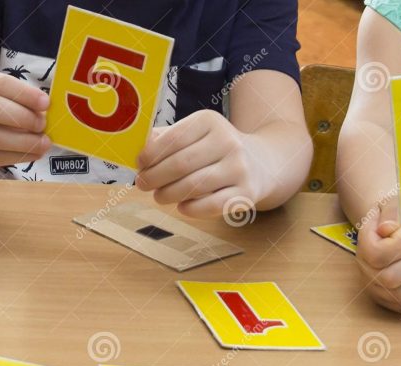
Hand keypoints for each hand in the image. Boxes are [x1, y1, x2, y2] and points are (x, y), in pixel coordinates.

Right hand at [0, 72, 50, 181]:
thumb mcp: (1, 105)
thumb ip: (21, 105)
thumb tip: (49, 114)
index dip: (24, 92)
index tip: (46, 102)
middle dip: (22, 116)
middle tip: (43, 124)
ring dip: (25, 141)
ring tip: (44, 143)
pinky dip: (21, 156)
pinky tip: (36, 154)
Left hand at [136, 110, 259, 217]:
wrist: (262, 163)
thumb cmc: (216, 150)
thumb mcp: (196, 135)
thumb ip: (167, 139)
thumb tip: (137, 151)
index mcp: (211, 121)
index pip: (174, 138)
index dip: (151, 154)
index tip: (139, 165)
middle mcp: (228, 142)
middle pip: (181, 164)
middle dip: (155, 177)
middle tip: (143, 184)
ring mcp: (239, 168)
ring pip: (193, 186)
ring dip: (168, 194)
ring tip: (159, 196)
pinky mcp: (246, 193)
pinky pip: (212, 205)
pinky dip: (191, 209)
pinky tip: (182, 207)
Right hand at [356, 211, 400, 313]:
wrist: (396, 228)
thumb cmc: (397, 217)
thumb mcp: (394, 205)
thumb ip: (391, 212)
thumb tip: (389, 228)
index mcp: (363, 247)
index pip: (377, 255)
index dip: (398, 244)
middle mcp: (366, 271)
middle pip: (390, 279)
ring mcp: (377, 288)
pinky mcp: (391, 300)